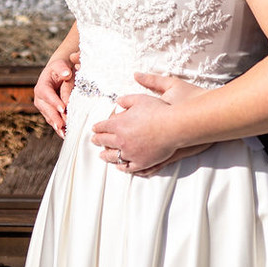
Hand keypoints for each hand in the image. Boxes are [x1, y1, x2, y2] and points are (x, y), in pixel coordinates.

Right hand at [33, 54, 76, 136]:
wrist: (58, 73)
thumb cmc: (61, 68)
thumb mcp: (61, 65)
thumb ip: (63, 70)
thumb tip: (66, 74)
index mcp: (42, 84)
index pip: (46, 93)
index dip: (54, 101)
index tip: (63, 108)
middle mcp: (39, 97)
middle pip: (46, 108)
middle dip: (54, 117)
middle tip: (62, 125)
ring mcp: (43, 106)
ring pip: (48, 116)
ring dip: (56, 125)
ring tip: (64, 132)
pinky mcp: (48, 112)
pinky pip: (52, 121)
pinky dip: (58, 128)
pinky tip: (64, 134)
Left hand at [90, 73, 207, 173]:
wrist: (173, 126)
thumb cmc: (158, 110)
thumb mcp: (140, 99)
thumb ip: (127, 100)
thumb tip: (117, 101)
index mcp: (119, 124)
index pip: (103, 126)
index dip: (98, 127)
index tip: (94, 128)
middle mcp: (121, 140)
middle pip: (105, 142)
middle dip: (98, 140)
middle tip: (94, 140)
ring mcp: (130, 153)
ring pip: (113, 157)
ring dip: (106, 156)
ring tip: (102, 155)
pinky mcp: (140, 163)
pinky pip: (127, 167)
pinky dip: (121, 167)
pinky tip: (119, 166)